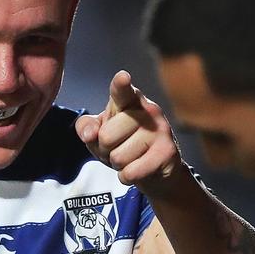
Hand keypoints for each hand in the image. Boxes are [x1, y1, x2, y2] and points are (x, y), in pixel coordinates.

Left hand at [75, 70, 183, 194]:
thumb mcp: (98, 133)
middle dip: (105, 149)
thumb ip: (86, 127)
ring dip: (118, 164)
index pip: (122, 92)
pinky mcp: (168, 153)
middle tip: (118, 147)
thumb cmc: (122, 144)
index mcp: (130, 100)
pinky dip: (127, 176)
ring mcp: (161, 130)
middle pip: (106, 136)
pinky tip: (137, 170)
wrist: (155, 170)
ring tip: (130, 157)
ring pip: (118, 157)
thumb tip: (89, 134)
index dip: (120, 85)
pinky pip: (131, 172)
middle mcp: (148, 110)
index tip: (122, 77)